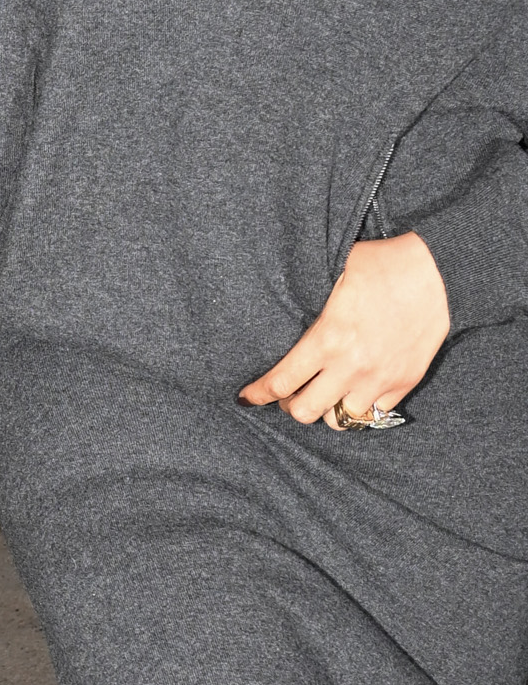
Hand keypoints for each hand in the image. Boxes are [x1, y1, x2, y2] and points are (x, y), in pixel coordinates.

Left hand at [239, 234, 448, 424]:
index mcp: (327, 339)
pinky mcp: (406, 381)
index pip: (280, 382)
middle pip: (305, 412)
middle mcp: (351, 366)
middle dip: (290, 406)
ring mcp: (380, 378)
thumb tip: (277, 305)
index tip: (246, 397)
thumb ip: (309, 303)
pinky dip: (359, 408)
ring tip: (323, 395)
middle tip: (288, 394)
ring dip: (326, 410)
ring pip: (340, 420)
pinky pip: (374, 414)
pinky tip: (353, 393)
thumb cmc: (381, 263)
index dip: (257, 394)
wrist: (438, 270)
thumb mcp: (333, 274)